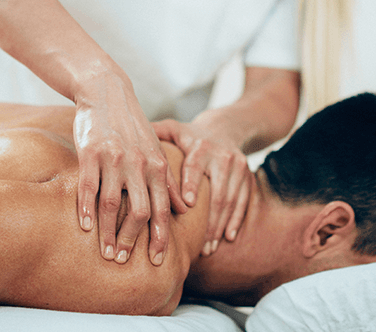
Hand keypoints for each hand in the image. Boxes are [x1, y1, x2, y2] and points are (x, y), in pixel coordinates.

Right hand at [73, 74, 186, 266]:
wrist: (107, 91)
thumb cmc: (132, 125)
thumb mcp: (156, 149)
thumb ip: (169, 180)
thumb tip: (185, 209)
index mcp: (156, 165)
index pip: (162, 209)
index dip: (160, 237)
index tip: (157, 260)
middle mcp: (138, 164)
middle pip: (140, 211)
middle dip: (133, 240)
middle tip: (123, 260)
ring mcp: (113, 159)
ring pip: (112, 204)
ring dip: (109, 232)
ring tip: (105, 252)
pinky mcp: (90, 153)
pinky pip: (87, 187)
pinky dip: (85, 209)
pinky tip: (84, 227)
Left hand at [153, 120, 252, 255]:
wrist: (226, 127)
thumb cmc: (190, 135)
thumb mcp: (174, 129)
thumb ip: (154, 134)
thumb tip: (128, 139)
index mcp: (201, 146)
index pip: (194, 166)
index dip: (191, 184)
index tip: (186, 205)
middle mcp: (222, 156)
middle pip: (217, 191)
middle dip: (208, 220)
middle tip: (198, 245)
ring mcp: (238, 167)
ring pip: (230, 200)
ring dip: (219, 226)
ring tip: (208, 248)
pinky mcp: (247, 176)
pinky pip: (243, 201)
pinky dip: (235, 220)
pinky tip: (227, 238)